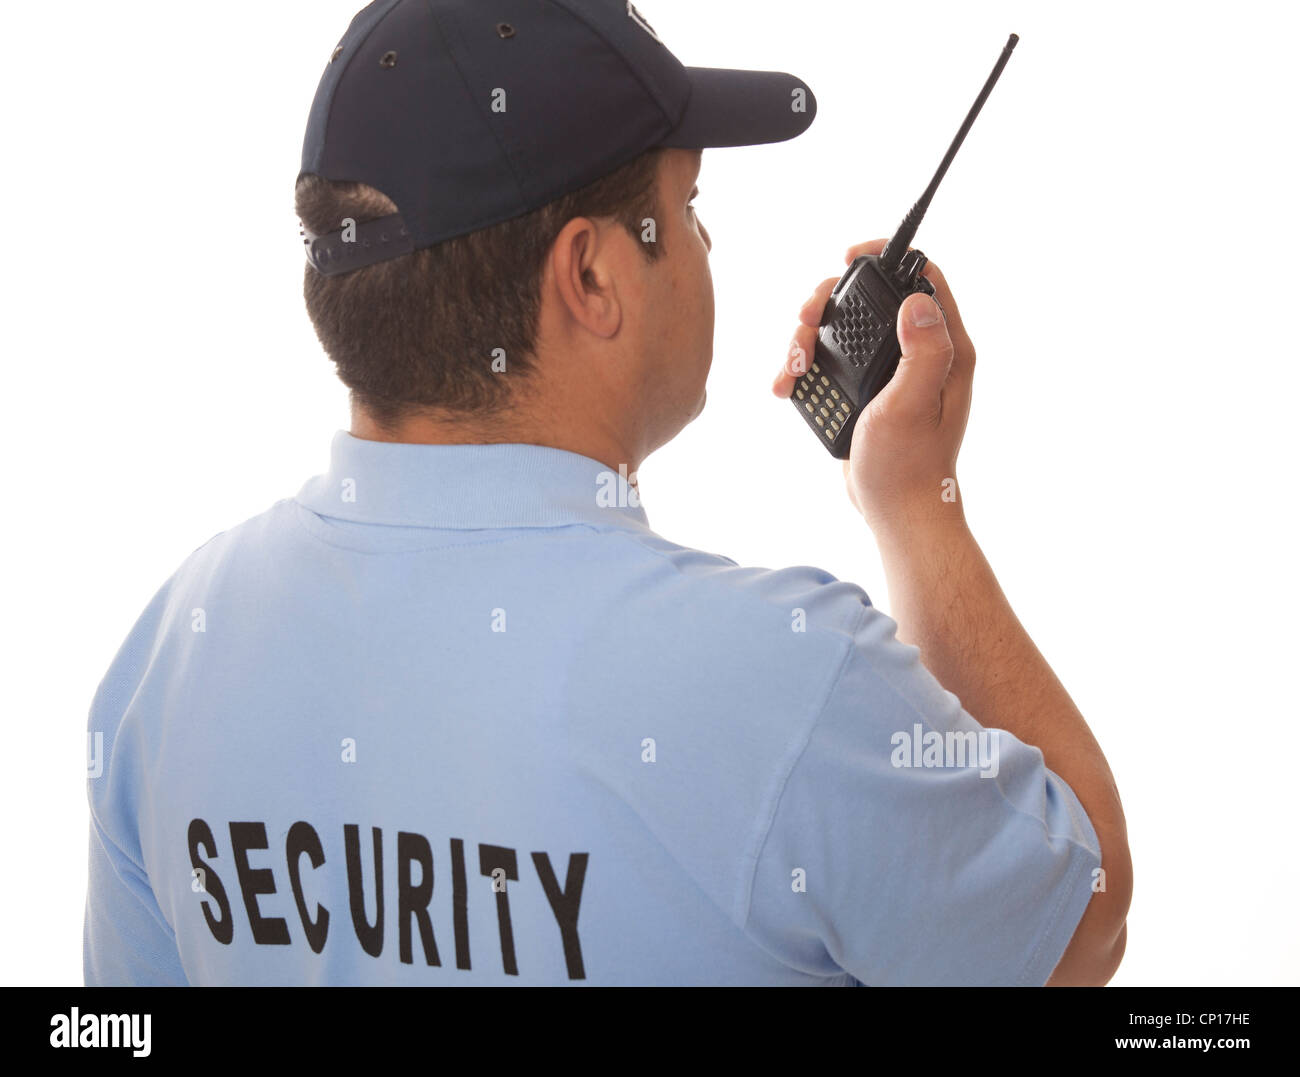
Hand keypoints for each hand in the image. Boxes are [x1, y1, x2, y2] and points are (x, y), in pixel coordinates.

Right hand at [772, 239, 975, 533]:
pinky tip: (790, 386)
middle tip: (805, 322)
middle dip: (828, 303)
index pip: (922, 278)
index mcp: (944, 348)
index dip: (885, 259)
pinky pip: (829, 361)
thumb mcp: (914, 404)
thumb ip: (923, 351)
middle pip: (868, 299)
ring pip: (841, 329)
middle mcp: (918, 353)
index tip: (848, 259)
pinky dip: (804, 368)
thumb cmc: (909, 465)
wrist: (894, 511)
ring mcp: (889, 371)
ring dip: (808, 339)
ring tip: (792, 367)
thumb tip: (917, 300)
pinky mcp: (864, 390)